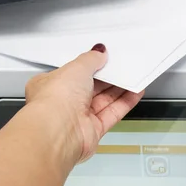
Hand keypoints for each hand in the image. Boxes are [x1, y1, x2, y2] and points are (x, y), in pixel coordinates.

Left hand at [24, 43, 144, 163]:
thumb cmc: (55, 99)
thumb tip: (99, 53)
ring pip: (103, 100)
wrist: (58, 132)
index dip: (89, 65)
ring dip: (119, 89)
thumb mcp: (76, 67)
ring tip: (133, 77)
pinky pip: (111, 114)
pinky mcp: (92, 131)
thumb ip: (90, 59)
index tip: (104, 58)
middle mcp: (63, 102)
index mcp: (50, 84)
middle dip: (107, 77)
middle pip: (90, 87)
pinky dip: (124, 103)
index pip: (73, 72)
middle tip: (123, 67)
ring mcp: (78, 118)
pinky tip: (135, 93)